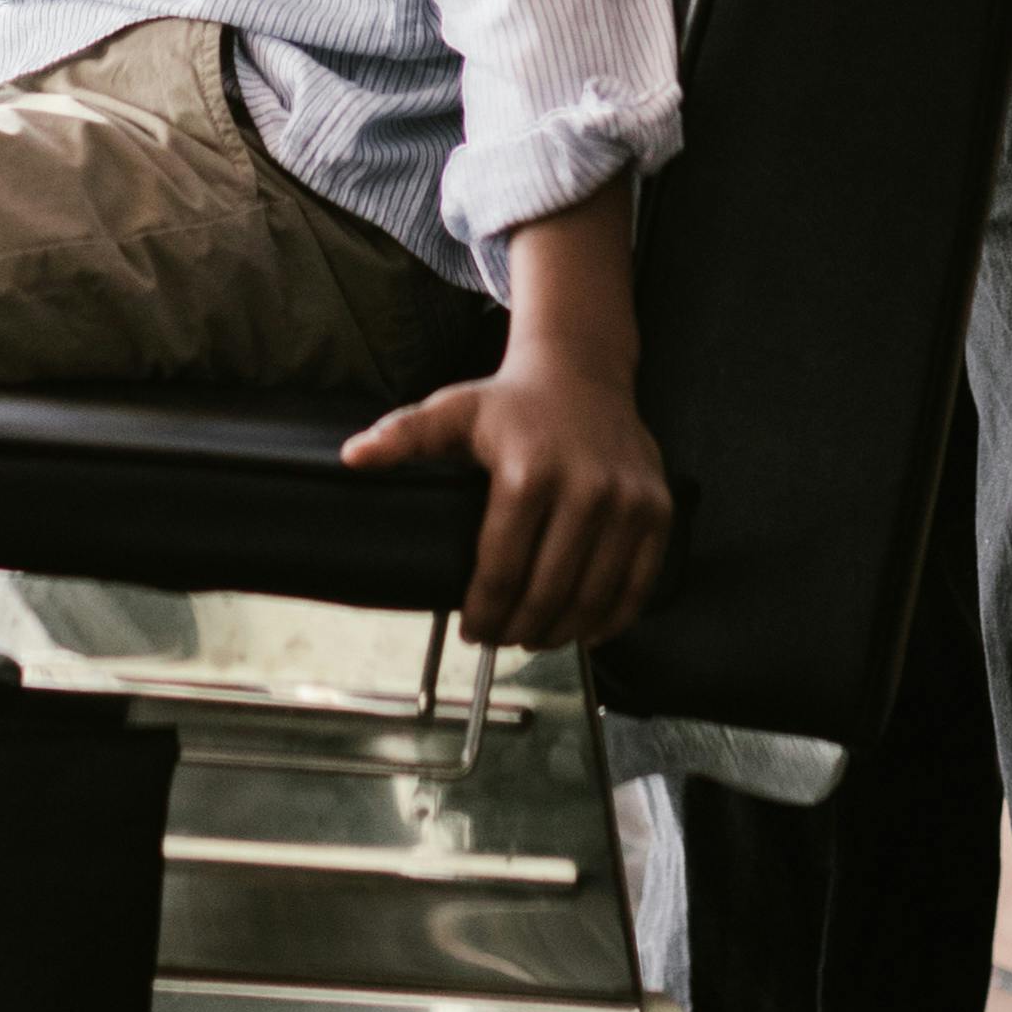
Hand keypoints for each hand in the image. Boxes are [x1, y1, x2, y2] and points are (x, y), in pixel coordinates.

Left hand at [344, 349, 673, 650]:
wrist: (582, 373)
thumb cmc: (511, 403)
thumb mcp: (451, 411)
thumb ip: (403, 438)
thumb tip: (353, 457)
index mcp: (529, 470)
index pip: (501, 568)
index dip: (484, 612)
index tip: (472, 630)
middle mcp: (586, 487)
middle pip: (549, 590)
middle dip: (519, 628)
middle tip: (501, 639)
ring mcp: (628, 501)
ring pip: (594, 596)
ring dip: (563, 632)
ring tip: (537, 637)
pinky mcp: (658, 509)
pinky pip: (639, 583)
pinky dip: (613, 618)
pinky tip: (587, 630)